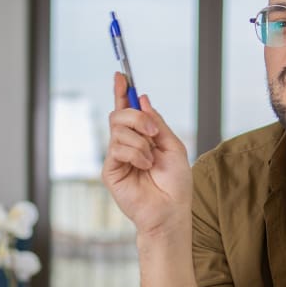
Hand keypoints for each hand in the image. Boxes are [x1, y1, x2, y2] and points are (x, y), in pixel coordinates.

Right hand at [101, 72, 191, 235]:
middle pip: (118, 115)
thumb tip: (143, 99)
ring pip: (118, 130)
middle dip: (137, 117)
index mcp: (142, 137)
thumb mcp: (173, 146)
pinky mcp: (110, 170)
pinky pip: (117, 148)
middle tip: (153, 133)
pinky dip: (135, 154)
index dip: (123, 92)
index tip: (121, 75)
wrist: (170, 211)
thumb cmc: (175, 184)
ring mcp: (117, 157)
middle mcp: (127, 145)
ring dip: (140, 142)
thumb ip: (157, 123)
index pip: (127, 110)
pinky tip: (144, 167)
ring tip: (151, 161)